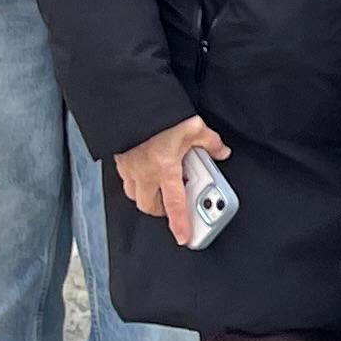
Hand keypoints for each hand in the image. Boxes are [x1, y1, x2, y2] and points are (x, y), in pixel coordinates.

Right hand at [114, 114, 228, 227]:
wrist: (131, 103)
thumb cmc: (159, 116)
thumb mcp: (193, 127)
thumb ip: (210, 142)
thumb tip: (221, 151)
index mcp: (164, 168)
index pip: (174, 204)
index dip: (179, 223)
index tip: (183, 237)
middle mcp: (144, 173)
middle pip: (150, 206)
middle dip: (162, 210)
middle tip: (175, 203)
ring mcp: (128, 168)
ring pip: (135, 196)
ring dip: (148, 197)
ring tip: (162, 188)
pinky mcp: (119, 160)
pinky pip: (126, 181)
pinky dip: (136, 183)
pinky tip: (147, 173)